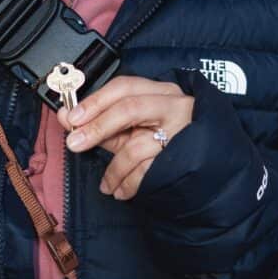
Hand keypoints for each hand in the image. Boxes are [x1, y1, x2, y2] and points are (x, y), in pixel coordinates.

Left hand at [56, 76, 193, 200]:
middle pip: (129, 109)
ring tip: (106, 185)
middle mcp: (174, 105)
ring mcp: (182, 131)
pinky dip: (129, 184)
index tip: (71, 118)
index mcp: (159, 91)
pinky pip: (148, 171)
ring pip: (137, 145)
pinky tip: (121, 191)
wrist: (211, 163)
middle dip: (97, 127)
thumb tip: (66, 116)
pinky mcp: (185, 158)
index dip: (94, 101)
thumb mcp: (134, 129)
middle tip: (74, 144)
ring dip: (114, 170)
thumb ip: (101, 122)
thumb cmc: (167, 140)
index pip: (123, 87)